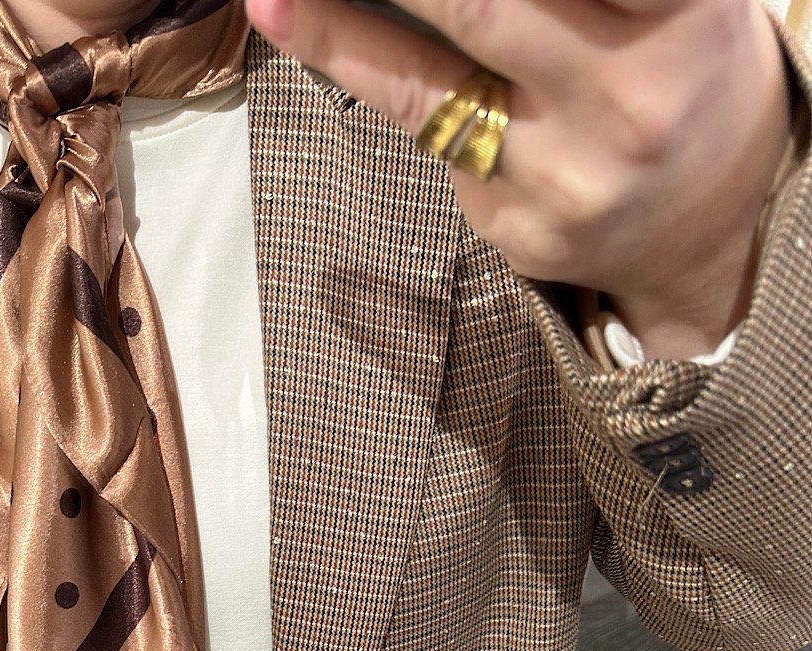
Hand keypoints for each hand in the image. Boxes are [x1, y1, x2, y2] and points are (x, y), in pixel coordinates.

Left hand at [246, 0, 794, 357]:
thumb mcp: (670, 1)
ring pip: (427, 91)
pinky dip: (414, 102)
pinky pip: (443, 151)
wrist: (707, 227)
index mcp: (678, 17)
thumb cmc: (678, 74)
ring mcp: (566, 180)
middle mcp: (625, 100)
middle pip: (480, 6)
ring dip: (338, 33)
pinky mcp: (521, 232)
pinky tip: (377, 68)